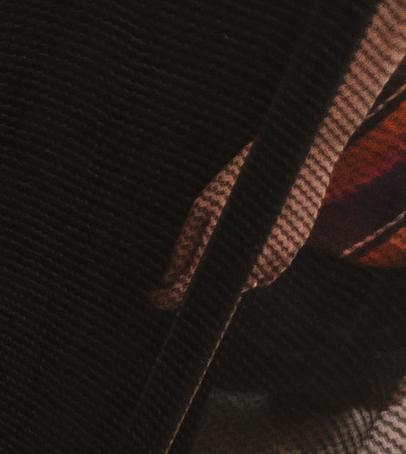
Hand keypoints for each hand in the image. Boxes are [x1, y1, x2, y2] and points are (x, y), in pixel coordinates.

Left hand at [155, 136, 325, 306]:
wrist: (299, 156)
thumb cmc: (243, 175)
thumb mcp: (204, 204)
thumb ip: (186, 244)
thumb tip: (169, 279)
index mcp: (220, 245)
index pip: (186, 289)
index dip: (167, 297)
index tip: (155, 295)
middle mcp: (249, 260)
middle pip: (213, 288)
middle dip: (196, 280)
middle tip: (181, 268)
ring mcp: (273, 260)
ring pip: (238, 284)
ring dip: (224, 272)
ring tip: (223, 240)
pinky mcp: (290, 255)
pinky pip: (262, 275)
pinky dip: (249, 267)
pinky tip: (248, 240)